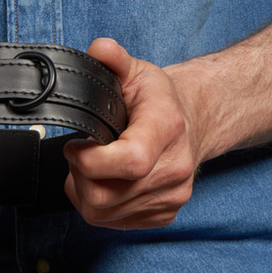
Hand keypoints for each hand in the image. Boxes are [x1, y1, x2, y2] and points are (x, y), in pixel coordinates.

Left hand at [63, 39, 203, 229]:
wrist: (194, 125)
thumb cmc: (161, 102)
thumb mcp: (137, 72)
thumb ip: (114, 60)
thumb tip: (100, 49)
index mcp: (166, 129)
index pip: (130, 161)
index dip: (91, 161)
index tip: (77, 147)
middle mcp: (175, 168)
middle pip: (106, 195)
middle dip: (79, 177)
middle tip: (80, 155)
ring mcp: (172, 195)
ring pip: (104, 213)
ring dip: (85, 192)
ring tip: (90, 168)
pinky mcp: (165, 214)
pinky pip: (116, 223)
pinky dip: (101, 207)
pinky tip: (106, 183)